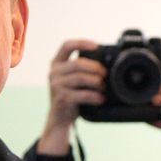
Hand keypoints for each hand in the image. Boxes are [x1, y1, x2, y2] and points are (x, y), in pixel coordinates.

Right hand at [36, 39, 104, 155]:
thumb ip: (82, 69)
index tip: (96, 46)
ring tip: (103, 87)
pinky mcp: (62, 98)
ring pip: (81, 78)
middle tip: (105, 74)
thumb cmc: (70, 95)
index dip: (82, 43)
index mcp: (56, 63)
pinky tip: (100, 98)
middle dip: (95, 67)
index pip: (66, 45)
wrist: (60, 118)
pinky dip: (95, 96)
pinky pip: (82, 94)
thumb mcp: (73, 78)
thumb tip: (106, 64)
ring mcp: (56, 85)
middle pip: (77, 63)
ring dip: (96, 82)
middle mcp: (54, 72)